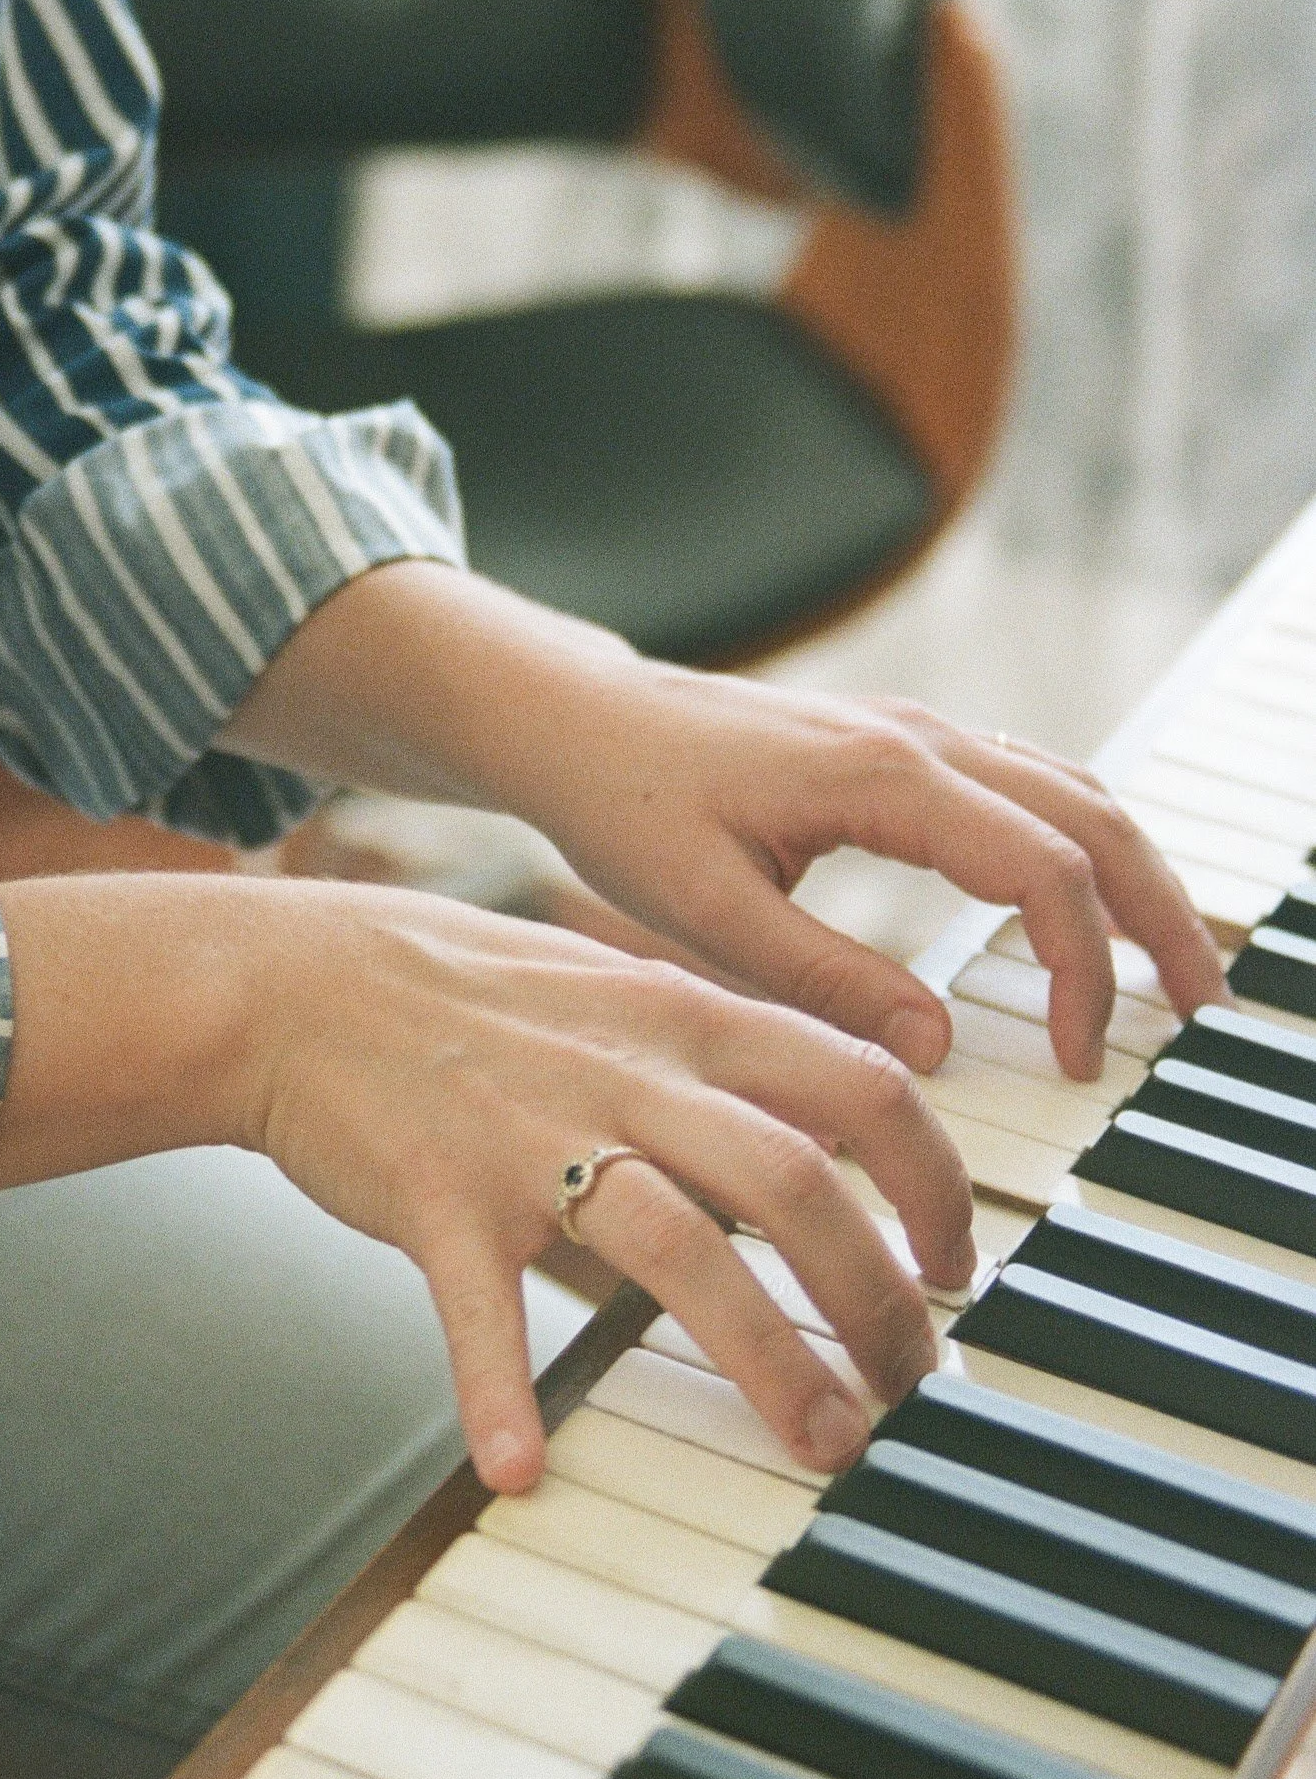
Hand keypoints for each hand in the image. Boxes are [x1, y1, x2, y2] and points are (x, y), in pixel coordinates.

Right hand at [0, 870, 975, 1491]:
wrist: (295, 981)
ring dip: (767, 1355)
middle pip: (796, 1180)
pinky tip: (519, 1468)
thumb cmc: (461, 991)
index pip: (860, 1084)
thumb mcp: (615, 985)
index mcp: (679, 1016)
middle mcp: (622, 1072)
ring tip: (821, 1443)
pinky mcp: (435, 1196)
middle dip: (879, 1297)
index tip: (958, 1264)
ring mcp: (529, 1135)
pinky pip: (479, 1306)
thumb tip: (841, 1115)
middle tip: (911, 1384)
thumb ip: (723, 1048)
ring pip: (680, 1245)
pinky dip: (500, 1391)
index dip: (935, 1180)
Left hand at [526, 658, 1227, 1081]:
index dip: (1081, 968)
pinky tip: (1093, 901)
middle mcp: (917, 738)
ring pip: (1069, 792)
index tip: (1074, 1059)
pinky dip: (1081, 842)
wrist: (577, 719)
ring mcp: (915, 732)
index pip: (1039, 869)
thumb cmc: (626, 805)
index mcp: (881, 775)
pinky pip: (1025, 782)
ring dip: (1133, 873)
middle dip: (1158, 913)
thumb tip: (937, 1050)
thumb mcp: (706, 911)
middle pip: (1088, 817)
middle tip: (1202, 1009)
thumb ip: (823, 979)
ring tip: (1175, 966)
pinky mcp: (900, 745)